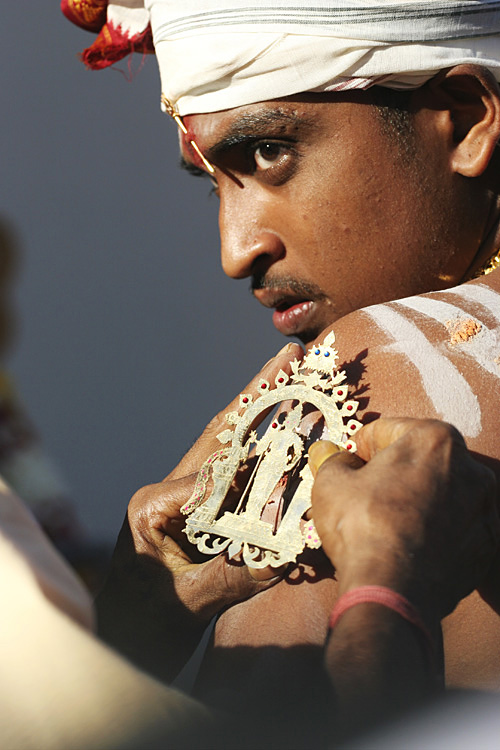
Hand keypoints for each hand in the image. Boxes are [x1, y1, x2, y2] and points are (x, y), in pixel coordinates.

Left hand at [97, 342, 302, 681]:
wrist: (123, 637)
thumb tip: (284, 554)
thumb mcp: (187, 605)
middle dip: (258, 394)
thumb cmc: (145, 624)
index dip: (258, 472)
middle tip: (290, 357)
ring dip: (258, 409)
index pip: (214, 476)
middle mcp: (165, 489)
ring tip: (287, 372)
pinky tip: (279, 423)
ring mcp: (176, 493)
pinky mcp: (189, 504)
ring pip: (224, 442)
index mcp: (154, 505)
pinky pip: (228, 465)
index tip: (298, 462)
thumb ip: (231, 577)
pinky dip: (256, 441)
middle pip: (220, 434)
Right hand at [308, 418, 498, 622]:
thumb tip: (327, 452)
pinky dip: (436, 531)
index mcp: (434, 439)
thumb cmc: (363, 526)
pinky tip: (409, 545)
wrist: (394, 592)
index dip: (358, 448)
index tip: (347, 467)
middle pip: (419, 460)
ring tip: (386, 524)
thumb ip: (331, 460)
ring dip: (416, 500)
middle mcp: (470, 467)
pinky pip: (456, 527)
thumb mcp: (331, 483)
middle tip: (364, 495)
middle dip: (392, 473)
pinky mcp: (487, 545)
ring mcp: (484, 508)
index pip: (386, 431)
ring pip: (440, 493)